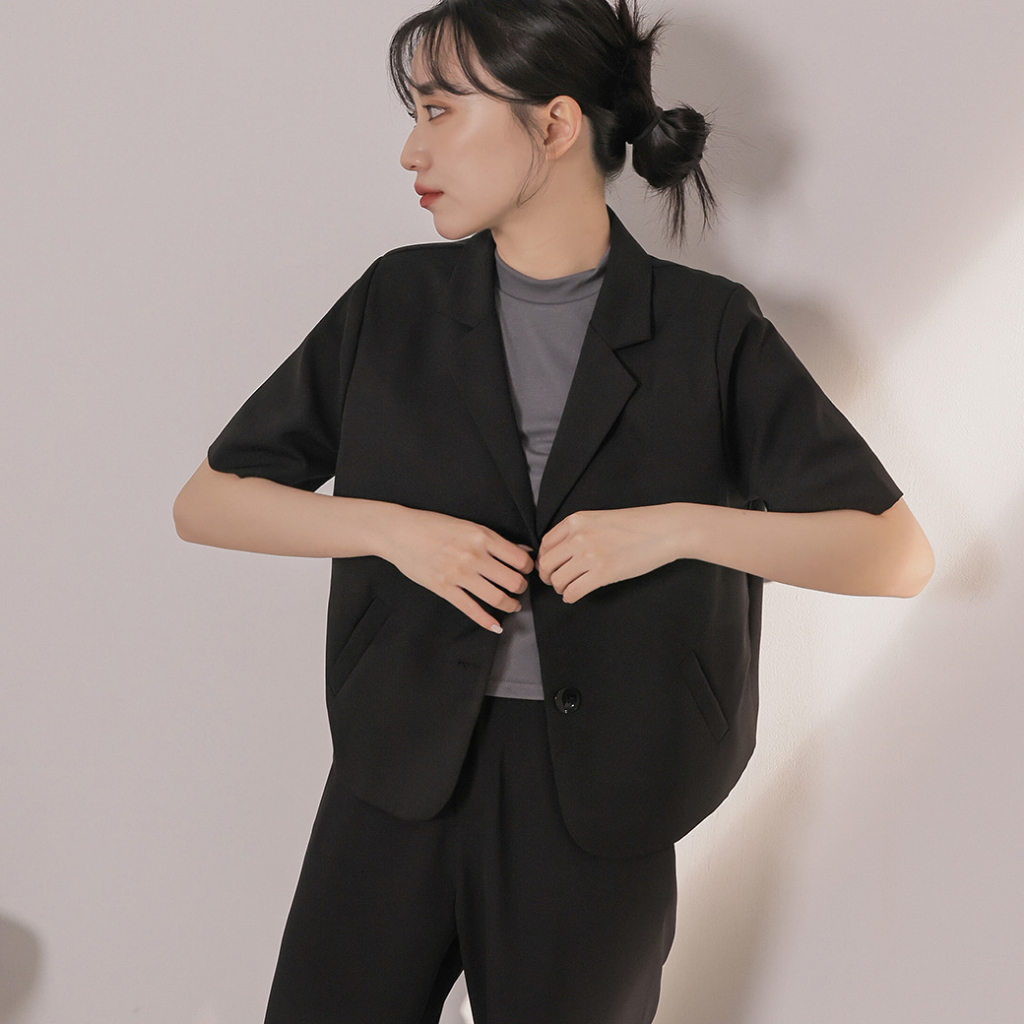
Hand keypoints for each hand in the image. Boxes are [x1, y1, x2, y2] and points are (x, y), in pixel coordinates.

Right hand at [378, 505, 534, 631]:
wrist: (400, 532)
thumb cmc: (433, 525)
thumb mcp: (468, 525)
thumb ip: (495, 540)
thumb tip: (522, 551)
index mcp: (483, 537)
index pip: (519, 559)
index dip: (528, 568)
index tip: (526, 571)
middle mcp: (474, 556)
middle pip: (513, 581)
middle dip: (521, 588)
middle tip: (519, 588)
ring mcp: (459, 574)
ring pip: (496, 598)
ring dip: (510, 604)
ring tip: (513, 605)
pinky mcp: (444, 589)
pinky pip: (471, 609)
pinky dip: (487, 621)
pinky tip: (496, 626)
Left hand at [536, 504, 682, 602]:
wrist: (663, 530)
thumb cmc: (636, 525)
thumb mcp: (600, 519)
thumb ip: (579, 531)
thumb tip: (561, 552)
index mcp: (576, 520)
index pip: (545, 544)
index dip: (544, 559)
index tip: (550, 567)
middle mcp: (578, 536)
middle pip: (546, 564)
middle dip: (548, 576)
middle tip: (555, 582)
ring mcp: (589, 555)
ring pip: (558, 580)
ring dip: (559, 588)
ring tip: (567, 589)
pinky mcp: (603, 573)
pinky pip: (573, 591)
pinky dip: (570, 597)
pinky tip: (574, 596)